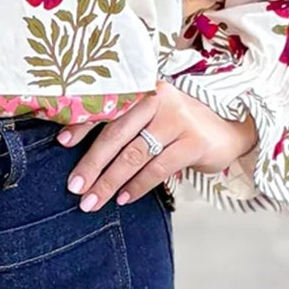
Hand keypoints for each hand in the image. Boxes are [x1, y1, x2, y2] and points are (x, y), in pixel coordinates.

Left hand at [57, 81, 256, 211]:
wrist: (227, 131)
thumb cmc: (176, 126)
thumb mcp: (150, 116)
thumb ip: (122, 123)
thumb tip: (74, 145)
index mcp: (142, 88)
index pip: (106, 105)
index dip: (82, 123)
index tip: (62, 143)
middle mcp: (158, 98)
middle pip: (116, 133)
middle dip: (92, 164)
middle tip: (74, 187)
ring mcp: (178, 119)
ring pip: (134, 154)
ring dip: (110, 181)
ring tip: (92, 201)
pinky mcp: (194, 142)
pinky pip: (158, 168)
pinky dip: (138, 186)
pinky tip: (124, 198)